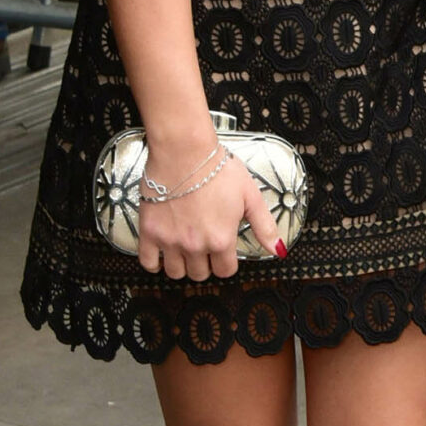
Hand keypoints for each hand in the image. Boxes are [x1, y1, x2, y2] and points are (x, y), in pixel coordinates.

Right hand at [137, 144, 281, 279]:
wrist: (184, 150)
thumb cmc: (216, 168)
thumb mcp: (250, 196)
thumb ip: (264, 226)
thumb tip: (278, 250)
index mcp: (221, 239)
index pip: (225, 270)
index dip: (226, 262)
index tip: (223, 252)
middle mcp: (196, 245)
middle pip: (200, 274)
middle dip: (205, 264)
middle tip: (204, 247)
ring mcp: (170, 240)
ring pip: (176, 273)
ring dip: (182, 265)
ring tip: (185, 250)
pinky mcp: (150, 232)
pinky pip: (148, 262)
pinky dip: (155, 263)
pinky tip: (162, 254)